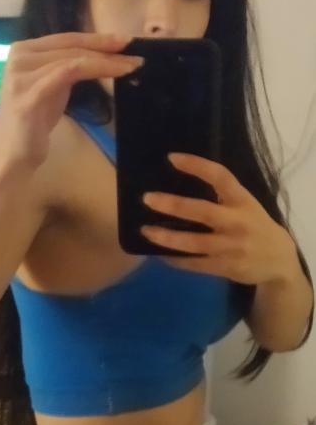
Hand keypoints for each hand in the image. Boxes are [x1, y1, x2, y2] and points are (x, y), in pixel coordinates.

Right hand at [0, 33, 141, 169]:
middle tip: (135, 52)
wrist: (11, 150)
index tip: (125, 40)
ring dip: (106, 61)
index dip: (97, 38)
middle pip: (71, 46)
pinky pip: (68, 74)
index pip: (66, 38)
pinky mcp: (29, 94)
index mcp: (24, 50)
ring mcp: (21, 75)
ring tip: (131, 66)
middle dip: (106, 48)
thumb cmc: (35, 119)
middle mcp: (19, 57)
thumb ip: (66, 66)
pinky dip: (96, 70)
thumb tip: (103, 54)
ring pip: (73, 59)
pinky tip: (116, 73)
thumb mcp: (53, 84)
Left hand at [140, 152, 296, 285]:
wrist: (279, 261)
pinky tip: (160, 254)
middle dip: (174, 205)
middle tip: (147, 199)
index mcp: (242, 200)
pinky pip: (195, 264)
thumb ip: (222, 197)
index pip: (220, 177)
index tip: (172, 158)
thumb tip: (178, 185)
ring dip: (168, 237)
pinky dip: (176, 259)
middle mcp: (237, 222)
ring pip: (194, 242)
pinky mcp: (226, 267)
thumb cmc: (254, 226)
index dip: (197, 166)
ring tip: (146, 231)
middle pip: (202, 211)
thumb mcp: (246, 205)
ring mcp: (232, 246)